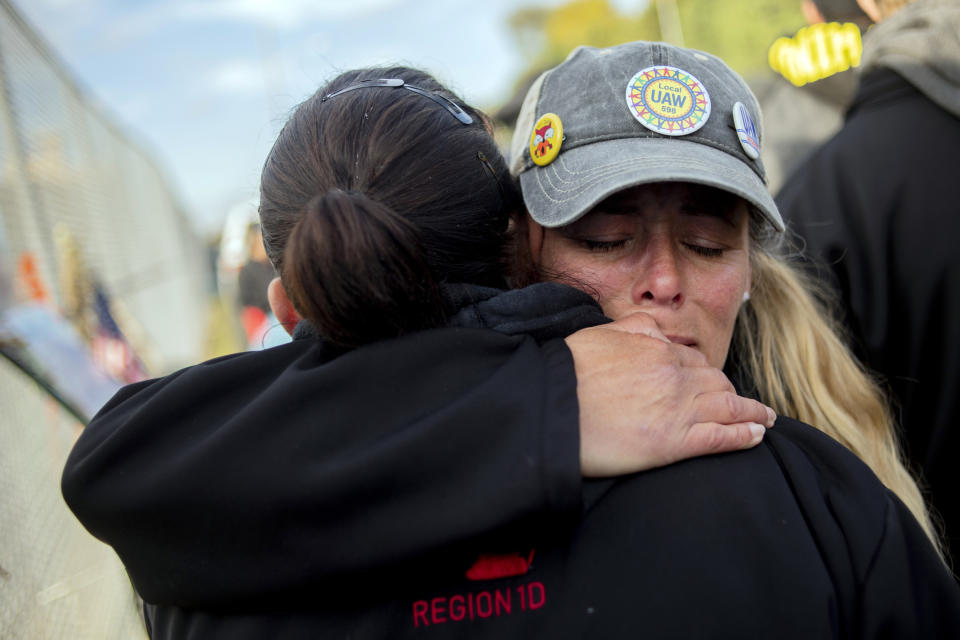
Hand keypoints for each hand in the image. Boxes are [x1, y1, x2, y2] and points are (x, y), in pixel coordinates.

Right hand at [565, 312, 775, 476]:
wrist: (553, 406)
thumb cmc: (567, 372)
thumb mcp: (599, 334)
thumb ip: (632, 327)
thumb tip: (654, 325)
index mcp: (657, 349)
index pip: (693, 360)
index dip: (705, 373)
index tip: (712, 383)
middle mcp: (675, 376)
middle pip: (717, 382)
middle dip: (732, 392)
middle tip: (744, 403)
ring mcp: (679, 410)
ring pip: (728, 407)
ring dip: (751, 412)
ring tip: (764, 419)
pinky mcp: (675, 442)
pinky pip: (721, 437)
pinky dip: (743, 436)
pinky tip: (756, 436)